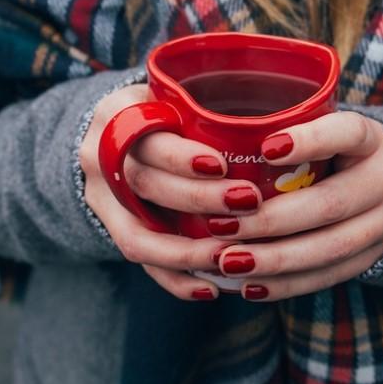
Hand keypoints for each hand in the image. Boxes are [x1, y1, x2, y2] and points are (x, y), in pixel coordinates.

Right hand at [77, 84, 261, 300]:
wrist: (112, 134)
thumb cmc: (163, 111)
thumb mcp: (172, 94)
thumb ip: (205, 106)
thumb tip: (283, 121)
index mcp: (117, 114)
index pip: (145, 136)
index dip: (181, 157)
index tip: (222, 165)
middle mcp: (99, 157)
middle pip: (144, 184)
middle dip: (197, 199)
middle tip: (248, 202)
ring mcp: (100, 198)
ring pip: (137, 235)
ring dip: (186, 252)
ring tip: (230, 257)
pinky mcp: (109, 229)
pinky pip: (140, 262)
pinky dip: (175, 279)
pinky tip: (211, 288)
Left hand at [207, 111, 382, 301]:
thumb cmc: (338, 151)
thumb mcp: (327, 129)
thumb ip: (289, 131)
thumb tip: (218, 139)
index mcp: (371, 140)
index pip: (348, 133)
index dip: (310, 141)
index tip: (265, 148)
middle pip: (329, 204)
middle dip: (270, 220)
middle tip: (220, 226)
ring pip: (329, 248)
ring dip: (274, 259)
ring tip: (228, 262)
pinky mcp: (372, 258)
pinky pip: (328, 276)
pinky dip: (286, 284)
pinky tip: (249, 286)